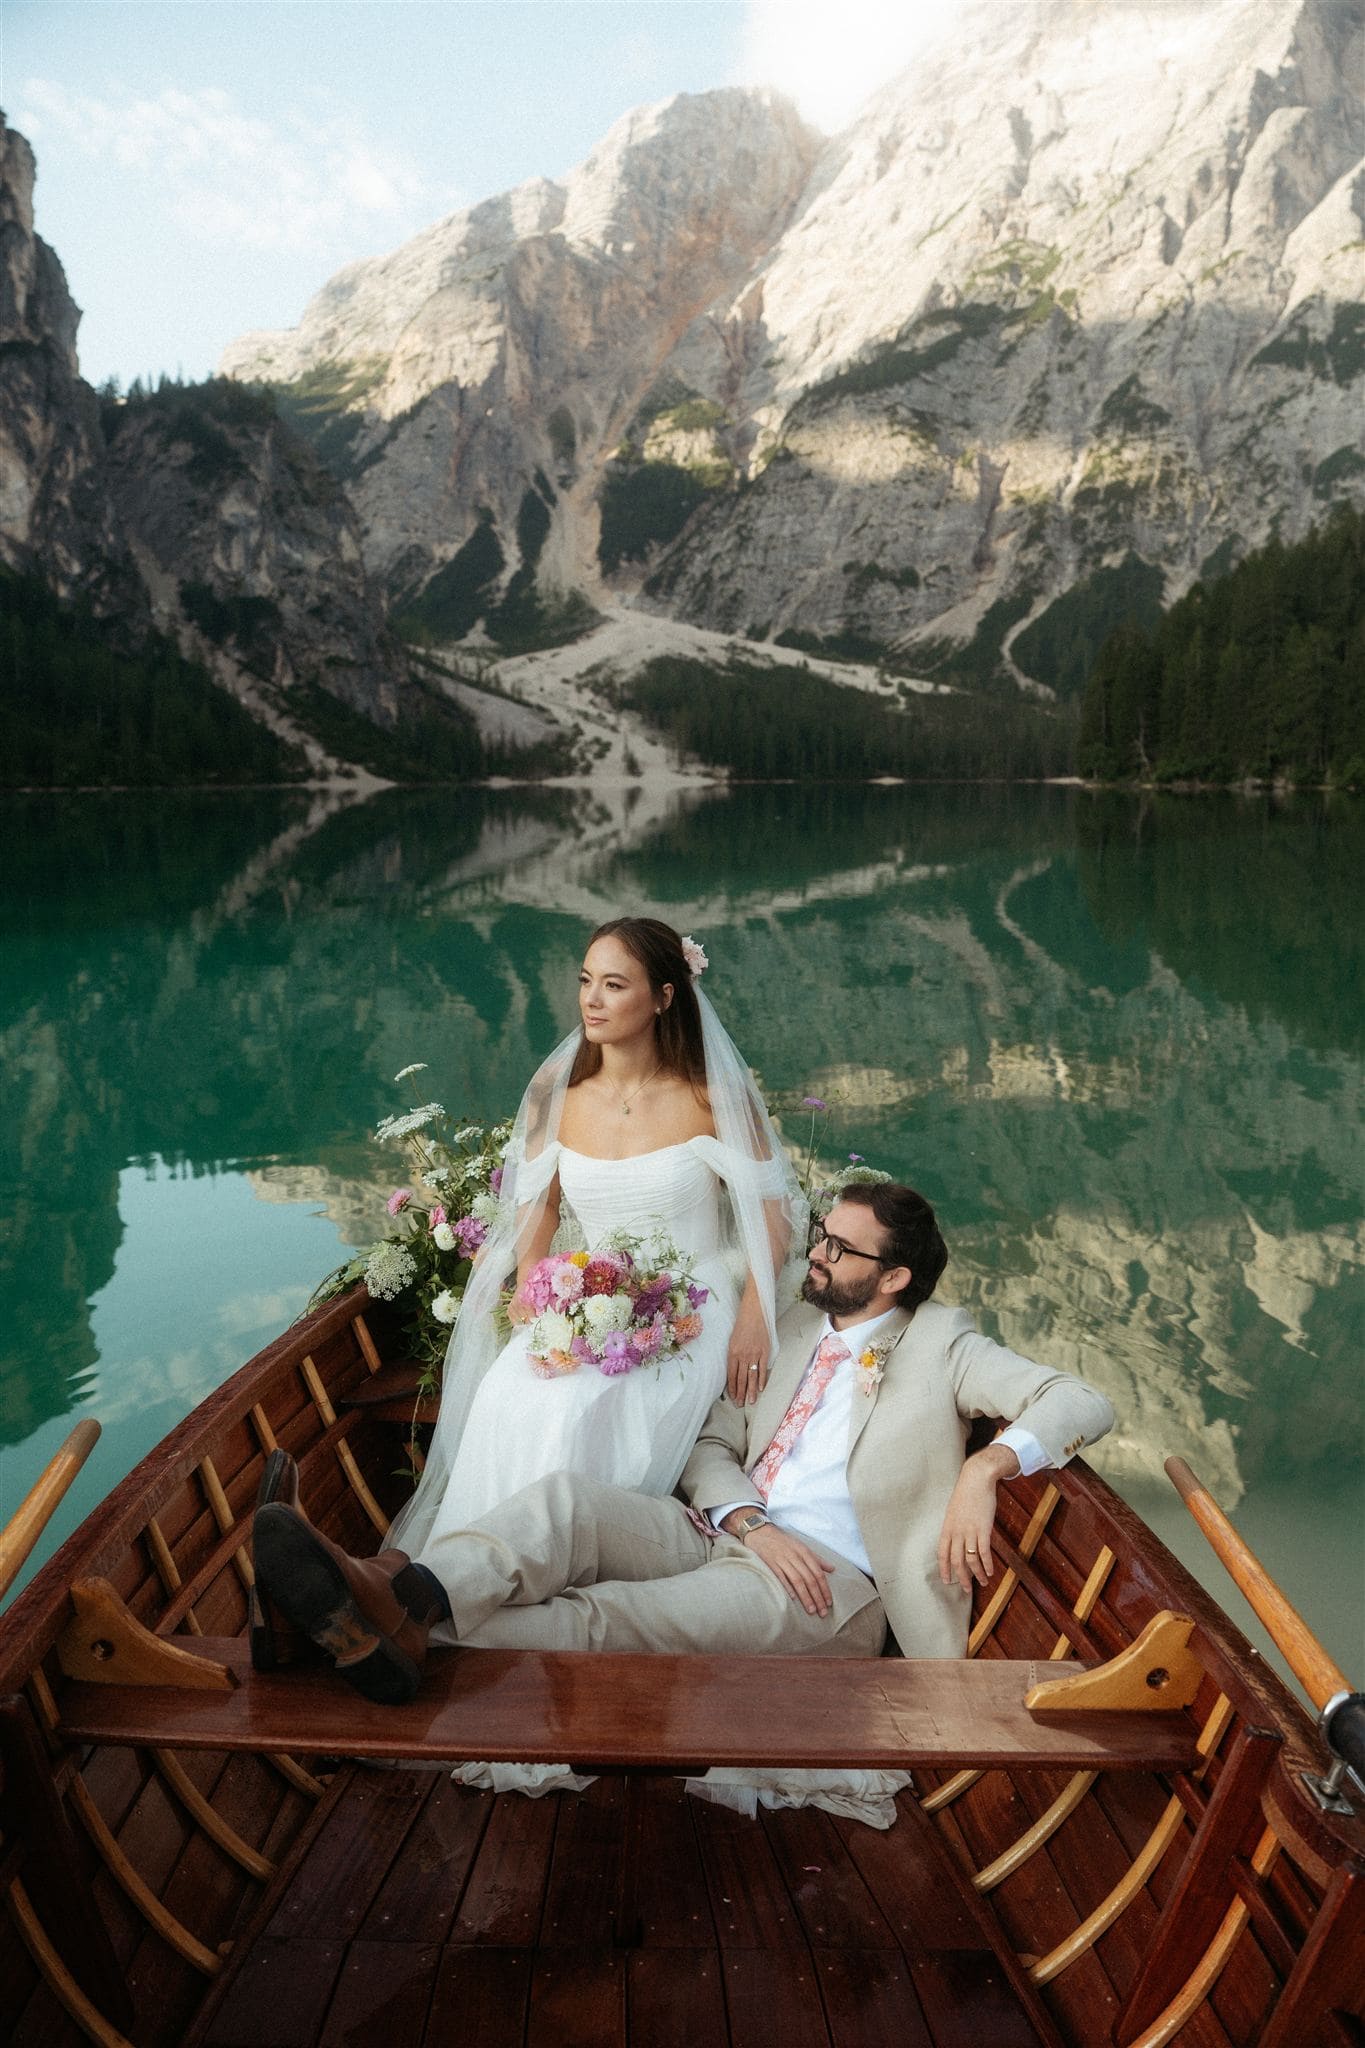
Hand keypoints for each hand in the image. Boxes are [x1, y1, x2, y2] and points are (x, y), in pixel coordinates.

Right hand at [725, 1516, 835, 1615]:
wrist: (760, 1531)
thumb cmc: (783, 1541)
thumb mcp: (801, 1546)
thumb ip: (817, 1558)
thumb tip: (832, 1569)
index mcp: (804, 1551)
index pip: (818, 1573)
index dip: (825, 1589)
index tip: (829, 1603)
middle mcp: (795, 1556)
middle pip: (809, 1579)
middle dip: (817, 1597)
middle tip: (822, 1612)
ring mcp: (782, 1559)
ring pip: (797, 1580)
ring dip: (805, 1596)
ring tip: (811, 1610)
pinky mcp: (770, 1563)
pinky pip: (780, 1577)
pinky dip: (787, 1587)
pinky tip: (793, 1599)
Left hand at [726, 1295, 769, 1403]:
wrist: (754, 1313)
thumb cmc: (742, 1326)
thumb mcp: (732, 1341)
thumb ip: (733, 1356)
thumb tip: (734, 1371)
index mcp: (732, 1353)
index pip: (731, 1375)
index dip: (732, 1388)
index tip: (733, 1397)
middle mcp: (742, 1355)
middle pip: (741, 1379)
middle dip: (740, 1393)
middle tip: (740, 1404)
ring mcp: (754, 1354)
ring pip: (752, 1377)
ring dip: (751, 1390)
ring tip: (750, 1401)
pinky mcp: (764, 1351)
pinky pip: (762, 1368)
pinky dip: (761, 1379)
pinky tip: (760, 1388)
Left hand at [937, 1444, 1017, 1592]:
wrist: (977, 1478)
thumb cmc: (967, 1493)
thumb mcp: (955, 1511)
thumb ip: (955, 1526)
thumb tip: (958, 1539)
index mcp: (947, 1527)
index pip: (942, 1554)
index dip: (944, 1569)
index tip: (947, 1581)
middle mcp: (956, 1532)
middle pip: (956, 1561)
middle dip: (962, 1578)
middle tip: (967, 1590)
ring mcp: (969, 1531)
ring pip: (971, 1560)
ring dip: (977, 1574)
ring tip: (983, 1583)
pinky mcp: (983, 1529)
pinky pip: (984, 1553)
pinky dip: (987, 1565)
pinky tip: (991, 1572)